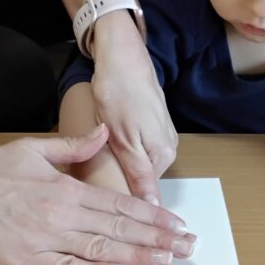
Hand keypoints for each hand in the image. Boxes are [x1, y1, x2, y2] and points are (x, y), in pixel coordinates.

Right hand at [0, 125, 194, 264]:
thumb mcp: (34, 149)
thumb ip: (74, 146)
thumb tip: (104, 131)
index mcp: (66, 188)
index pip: (120, 204)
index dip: (152, 216)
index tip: (176, 224)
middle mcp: (62, 214)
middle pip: (120, 229)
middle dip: (157, 239)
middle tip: (186, 247)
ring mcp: (46, 240)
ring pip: (102, 250)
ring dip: (138, 257)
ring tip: (166, 262)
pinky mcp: (27, 261)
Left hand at [90, 12, 176, 202]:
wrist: (123, 57)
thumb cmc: (120, 94)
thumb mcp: (125, 141)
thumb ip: (139, 175)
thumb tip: (153, 207)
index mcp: (163, 155)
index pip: (147, 193)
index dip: (125, 198)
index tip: (104, 202)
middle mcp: (168, 147)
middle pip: (143, 178)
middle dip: (122, 181)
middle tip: (96, 179)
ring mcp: (161, 135)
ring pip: (139, 163)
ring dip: (121, 165)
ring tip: (101, 161)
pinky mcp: (152, 125)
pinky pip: (138, 148)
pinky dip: (124, 150)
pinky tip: (110, 144)